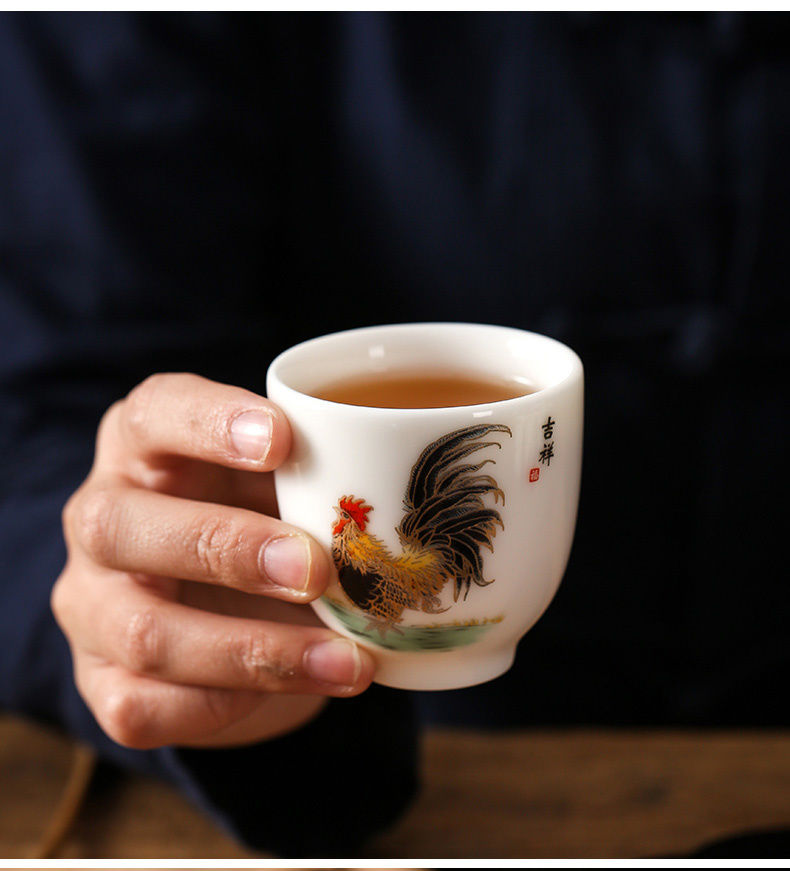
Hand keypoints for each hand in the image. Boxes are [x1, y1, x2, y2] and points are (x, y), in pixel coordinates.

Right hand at [52, 373, 375, 748]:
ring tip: (347, 661)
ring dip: (255, 652)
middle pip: (122, 526)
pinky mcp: (101, 679)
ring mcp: (90, 604)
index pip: (154, 413)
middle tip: (317, 569)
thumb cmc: (258, 514)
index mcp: (143, 443)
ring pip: (143, 632)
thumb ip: (313, 473)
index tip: (284, 438)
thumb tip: (395, 488)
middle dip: (228, 548)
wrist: (216, 600)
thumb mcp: (280, 480)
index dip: (211, 423)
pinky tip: (295, 691)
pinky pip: (141, 707)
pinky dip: (226, 704)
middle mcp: (101, 516)